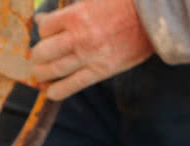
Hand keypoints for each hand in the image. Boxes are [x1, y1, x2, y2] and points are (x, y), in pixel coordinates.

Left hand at [31, 0, 154, 99]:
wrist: (152, 19)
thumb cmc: (124, 5)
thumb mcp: (93, 0)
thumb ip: (69, 10)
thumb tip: (43, 19)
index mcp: (75, 16)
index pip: (44, 27)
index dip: (42, 30)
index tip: (45, 32)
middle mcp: (78, 37)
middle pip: (43, 51)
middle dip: (37, 55)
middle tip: (38, 57)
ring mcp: (88, 56)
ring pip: (53, 70)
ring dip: (42, 74)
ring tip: (41, 74)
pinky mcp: (100, 71)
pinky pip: (72, 86)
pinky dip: (57, 91)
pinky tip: (51, 92)